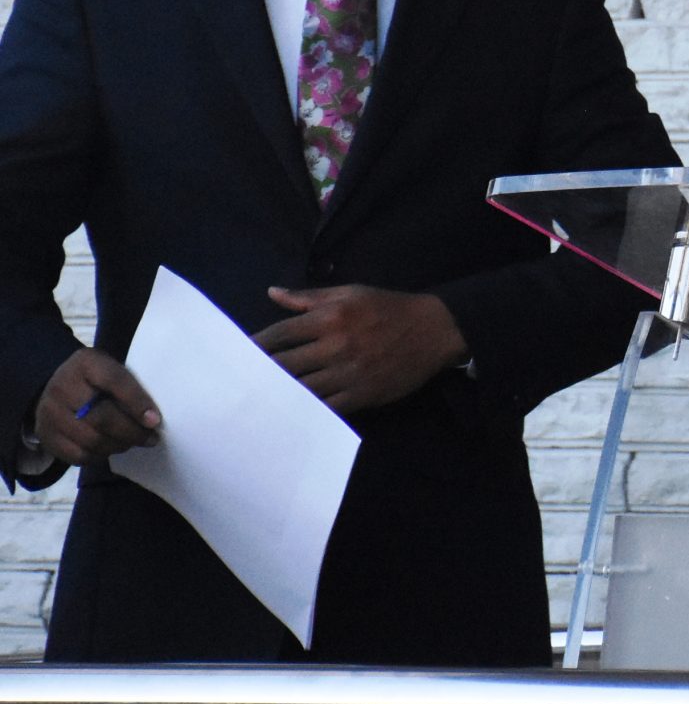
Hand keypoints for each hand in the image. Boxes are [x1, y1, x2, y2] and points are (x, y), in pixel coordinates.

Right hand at [31, 348, 159, 467]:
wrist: (53, 386)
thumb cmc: (94, 378)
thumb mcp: (110, 368)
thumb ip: (128, 386)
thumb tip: (152, 418)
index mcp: (85, 363)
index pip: (114, 381)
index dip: (137, 403)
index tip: (155, 421)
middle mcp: (62, 387)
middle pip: (101, 417)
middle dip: (132, 432)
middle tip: (151, 438)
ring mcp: (50, 414)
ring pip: (91, 440)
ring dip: (119, 445)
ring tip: (133, 442)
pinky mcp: (46, 437)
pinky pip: (78, 455)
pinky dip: (101, 456)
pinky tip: (112, 448)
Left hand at [255, 285, 467, 414]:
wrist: (435, 330)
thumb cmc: (389, 308)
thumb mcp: (352, 293)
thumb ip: (309, 296)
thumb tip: (272, 293)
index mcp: (331, 317)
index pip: (281, 334)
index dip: (256, 345)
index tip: (238, 354)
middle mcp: (336, 345)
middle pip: (285, 365)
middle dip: (261, 372)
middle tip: (240, 381)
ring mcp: (348, 373)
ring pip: (301, 388)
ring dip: (280, 393)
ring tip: (259, 398)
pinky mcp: (362, 394)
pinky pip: (326, 406)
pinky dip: (307, 409)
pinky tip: (292, 411)